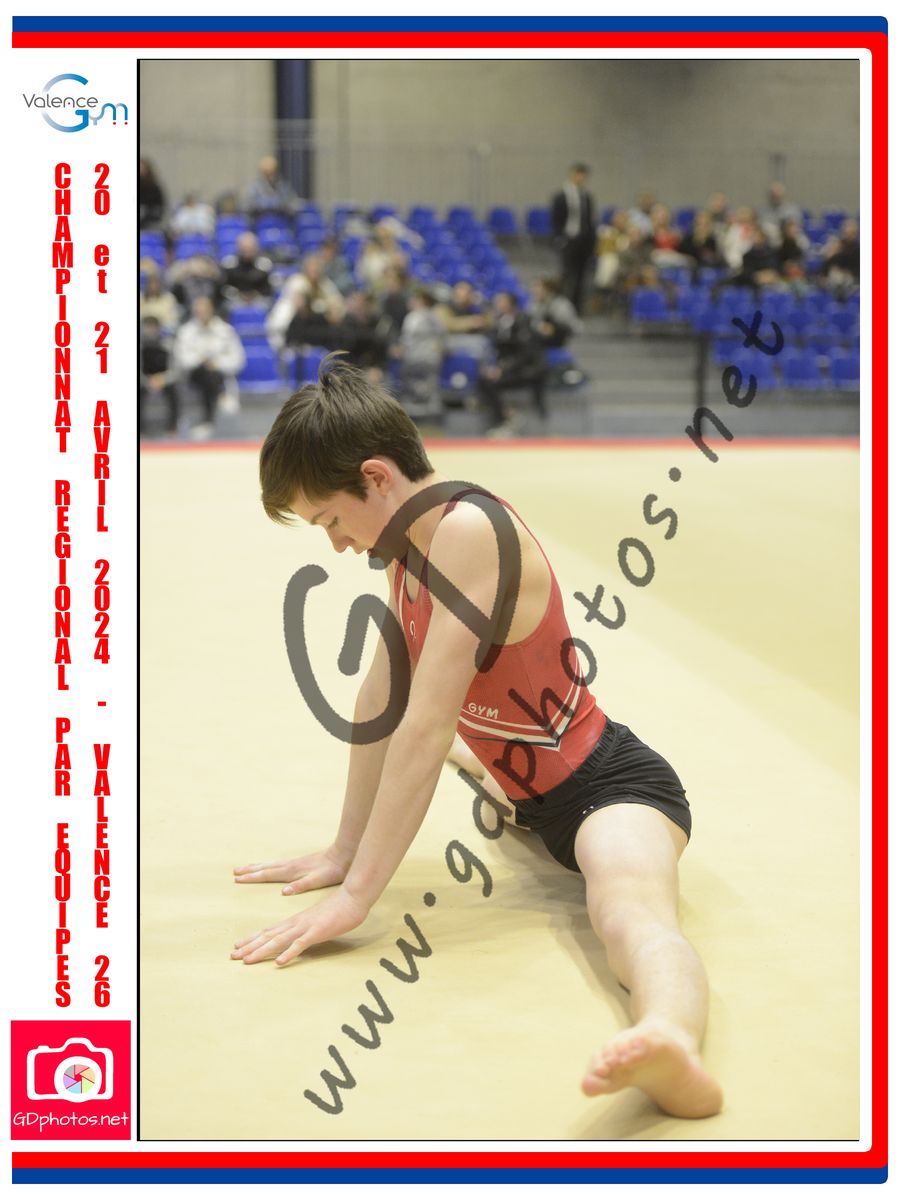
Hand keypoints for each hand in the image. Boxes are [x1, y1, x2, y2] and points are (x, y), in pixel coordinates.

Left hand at [231, 887, 368, 965]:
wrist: (352, 897)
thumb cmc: (337, 908)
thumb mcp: (316, 919)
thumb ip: (305, 928)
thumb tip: (296, 936)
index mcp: (295, 921)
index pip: (269, 931)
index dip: (252, 939)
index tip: (237, 947)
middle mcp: (296, 923)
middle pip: (268, 936)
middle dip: (250, 947)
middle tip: (233, 956)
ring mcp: (305, 927)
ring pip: (279, 941)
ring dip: (261, 951)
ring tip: (247, 961)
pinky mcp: (317, 932)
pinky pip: (300, 945)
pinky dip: (289, 953)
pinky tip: (279, 963)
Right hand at [233, 846, 350, 895]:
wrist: (343, 854)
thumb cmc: (332, 870)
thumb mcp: (318, 880)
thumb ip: (301, 885)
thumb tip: (284, 892)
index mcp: (292, 872)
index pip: (268, 875)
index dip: (253, 878)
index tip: (238, 878)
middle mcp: (290, 866)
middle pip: (265, 868)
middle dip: (250, 871)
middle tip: (234, 872)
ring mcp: (294, 863)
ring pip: (270, 865)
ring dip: (256, 867)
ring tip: (244, 868)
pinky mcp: (299, 863)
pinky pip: (277, 865)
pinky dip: (267, 866)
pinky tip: (267, 867)